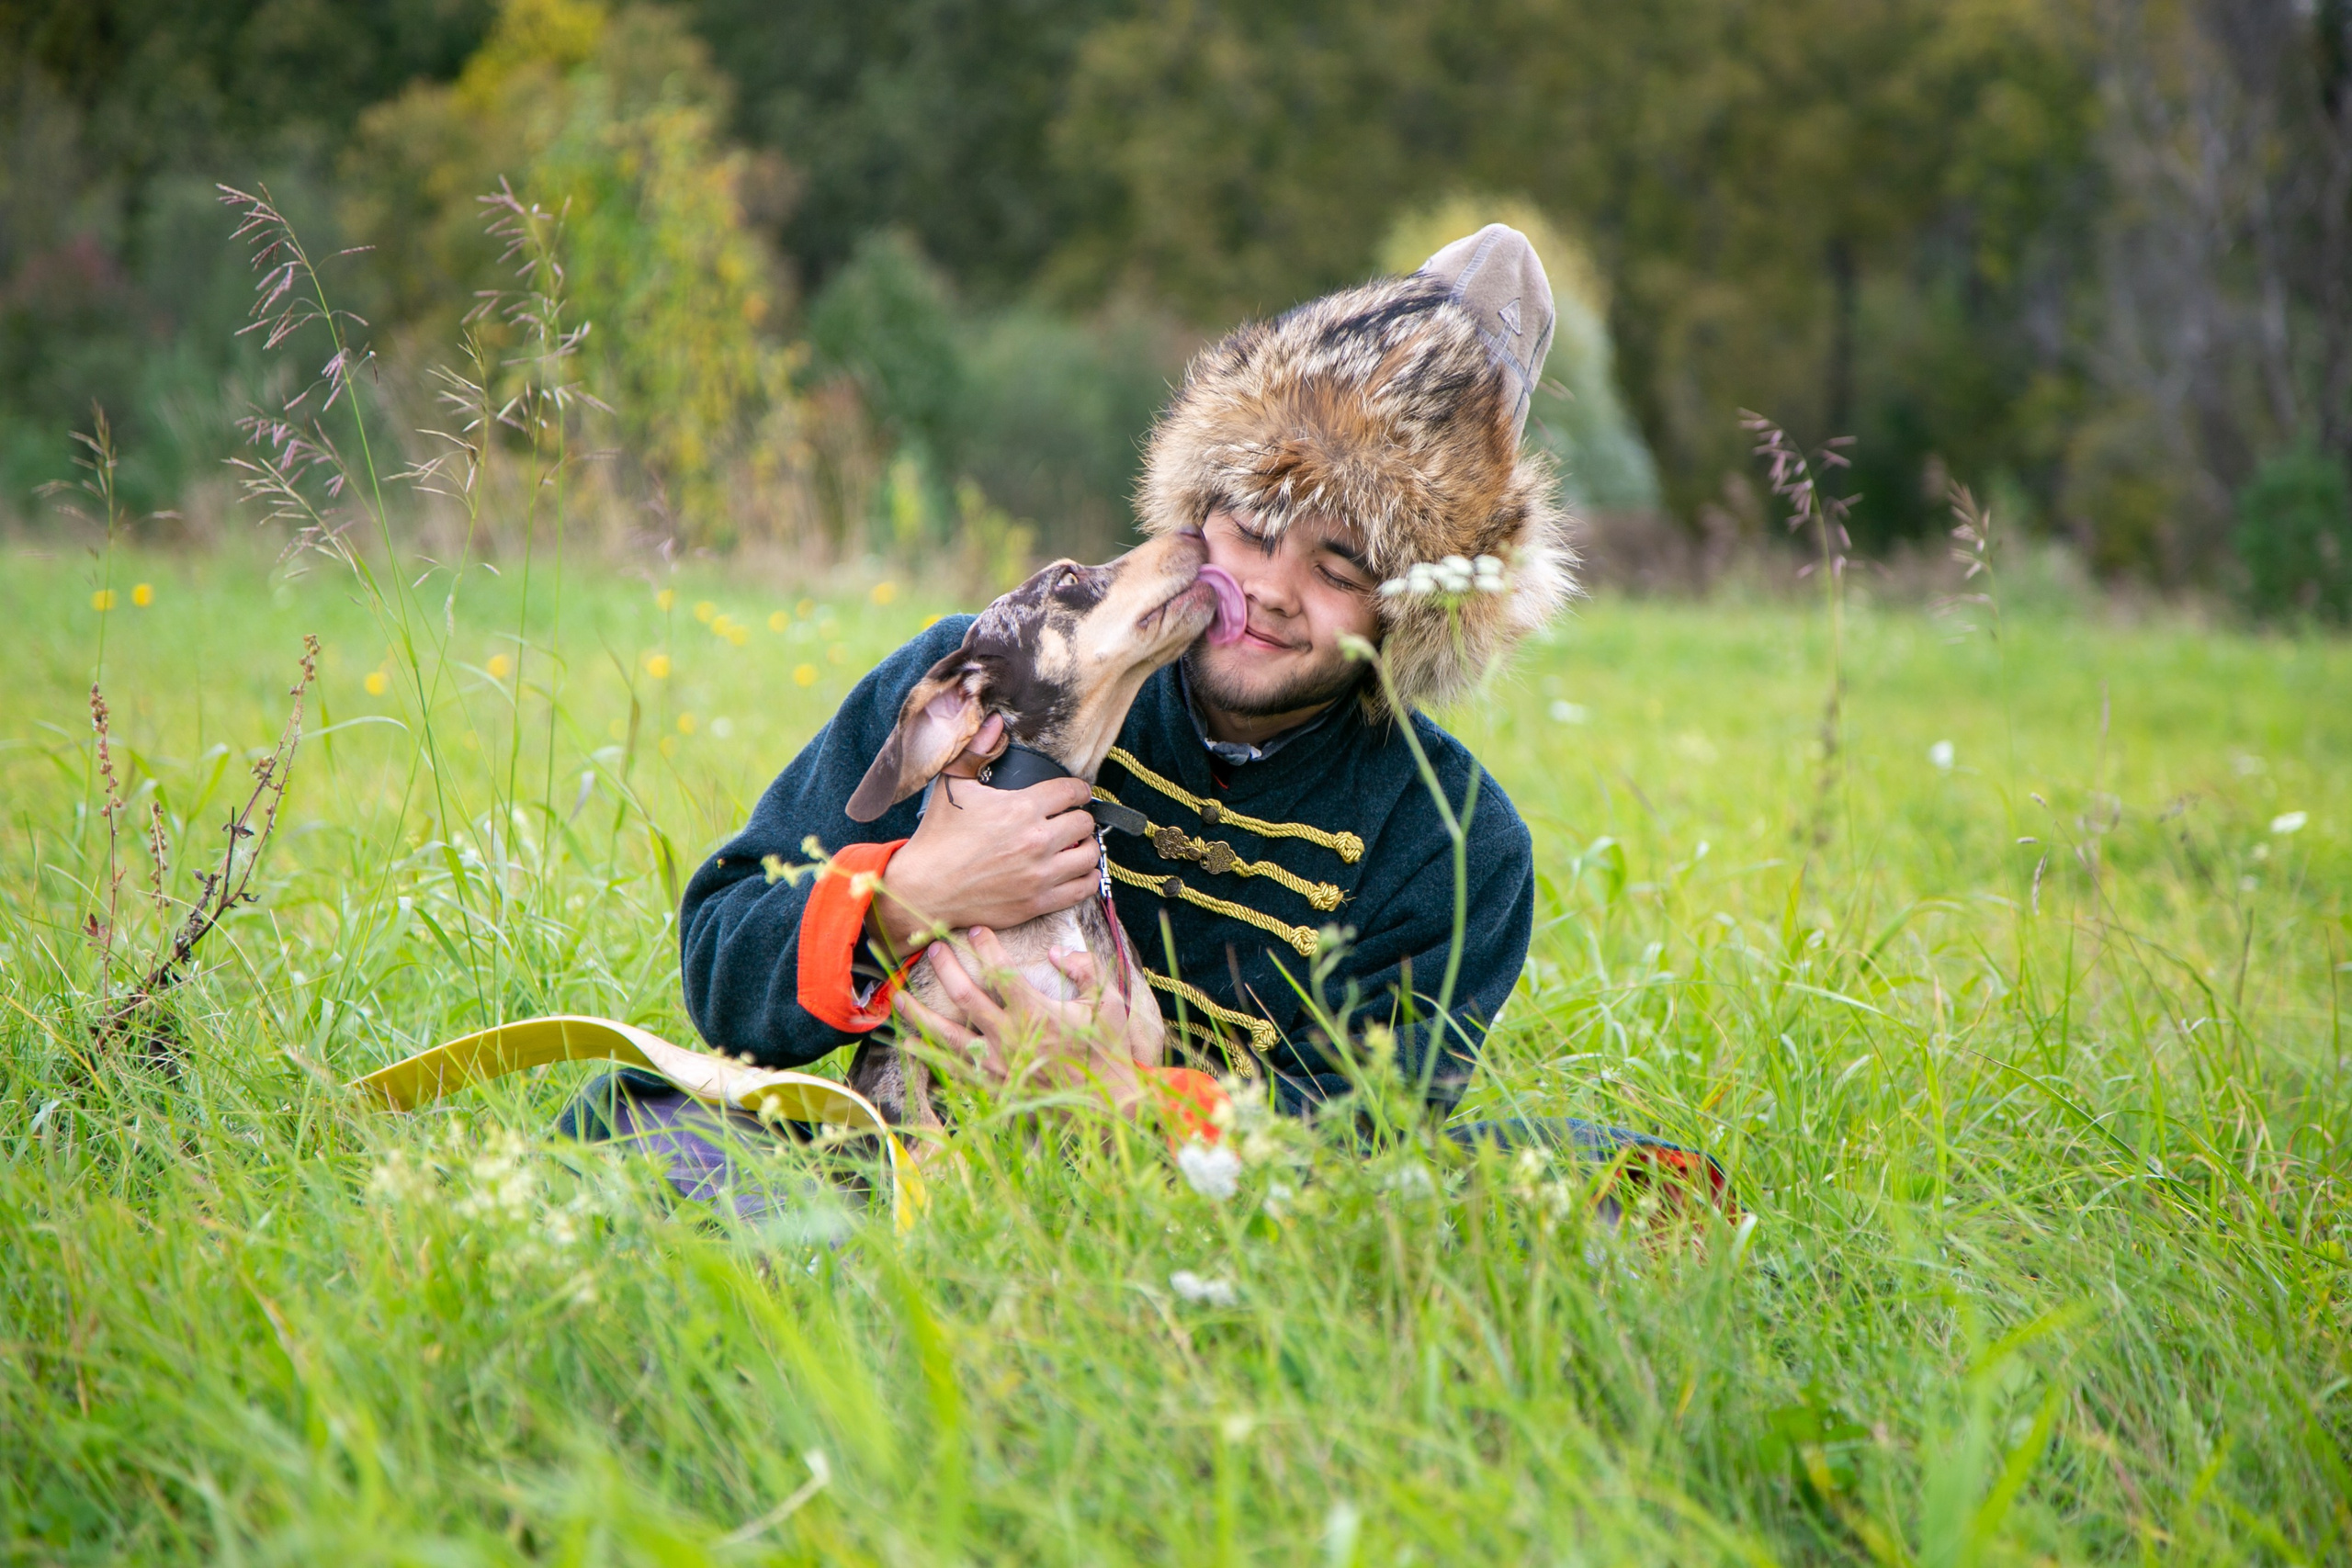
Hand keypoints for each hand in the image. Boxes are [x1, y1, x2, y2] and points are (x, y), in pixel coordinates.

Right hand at [865, 736, 1099, 956]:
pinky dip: (1086, 878)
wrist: (925, 888)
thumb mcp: (953, 783)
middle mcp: (1036, 840)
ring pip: (1090, 855)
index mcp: (1021, 808)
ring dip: (1086, 848)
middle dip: (1080, 818)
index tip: (1076, 793)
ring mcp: (1039, 874)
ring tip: (1075, 846)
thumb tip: (995, 720)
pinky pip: (1083, 888)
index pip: (1072, 791)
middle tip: (1071, 820)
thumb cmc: (938, 836)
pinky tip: (1075, 872)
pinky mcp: (1038, 902)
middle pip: (1085, 823)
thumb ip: (977, 749)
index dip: (1078, 790)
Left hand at [892, 928, 1144, 1111]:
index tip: (975, 931)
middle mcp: (1010, 1036)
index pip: (1001, 970)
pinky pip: (954, 1068)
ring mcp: (998, 1063)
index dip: (985, 946)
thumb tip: (1054, 953)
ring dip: (920, 1013)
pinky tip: (910, 1042)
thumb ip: (1084, 969)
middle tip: (932, 948)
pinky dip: (930, 1055)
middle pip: (965, 994)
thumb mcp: (1109, 1002)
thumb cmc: (1108, 1050)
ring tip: (899, 997)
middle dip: (945, 967)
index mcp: (1036, 1011)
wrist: (1107, 1105)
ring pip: (947, 1034)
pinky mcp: (995, 1086)